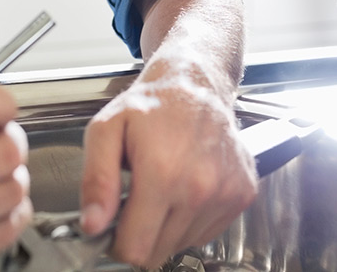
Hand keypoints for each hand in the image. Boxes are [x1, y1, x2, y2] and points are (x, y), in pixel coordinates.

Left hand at [79, 61, 256, 267]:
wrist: (196, 83)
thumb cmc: (151, 105)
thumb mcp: (105, 130)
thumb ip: (96, 180)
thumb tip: (93, 225)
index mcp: (163, 173)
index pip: (135, 250)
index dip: (116, 245)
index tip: (113, 227)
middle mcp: (200, 187)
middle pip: (158, 252)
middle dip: (140, 235)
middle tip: (135, 201)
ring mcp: (226, 192)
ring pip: (183, 244)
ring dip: (167, 227)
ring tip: (162, 188)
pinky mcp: (243, 193)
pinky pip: (208, 232)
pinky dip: (192, 219)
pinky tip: (184, 188)